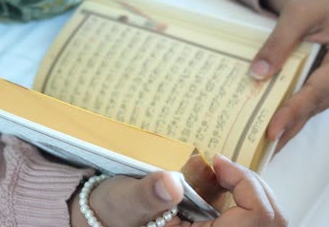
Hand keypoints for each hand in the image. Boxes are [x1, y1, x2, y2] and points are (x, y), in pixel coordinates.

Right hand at [71, 154, 286, 226]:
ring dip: (250, 186)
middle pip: (270, 219)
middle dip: (252, 183)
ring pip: (267, 216)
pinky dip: (244, 190)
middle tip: (223, 164)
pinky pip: (254, 213)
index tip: (219, 161)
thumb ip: (147, 194)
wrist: (112, 217)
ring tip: (223, 170)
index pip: (254, 220)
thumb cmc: (117, 212)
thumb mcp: (126, 200)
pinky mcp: (220, 225)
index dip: (246, 185)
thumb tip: (171, 183)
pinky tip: (222, 179)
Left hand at [249, 0, 328, 149]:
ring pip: (307, 108)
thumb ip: (280, 43)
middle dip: (283, 132)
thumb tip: (257, 74)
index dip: (292, 114)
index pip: (314, 94)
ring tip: (256, 145)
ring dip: (283, 126)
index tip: (271, 132)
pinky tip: (263, 119)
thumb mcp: (301, 13)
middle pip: (309, 109)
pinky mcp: (319, 80)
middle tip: (256, 153)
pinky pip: (303, 98)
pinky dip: (285, 111)